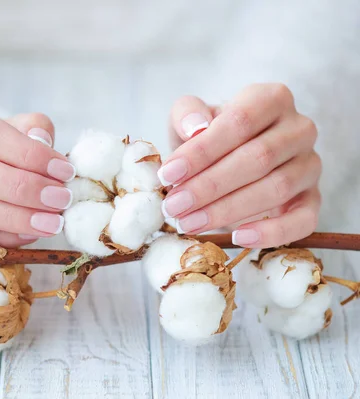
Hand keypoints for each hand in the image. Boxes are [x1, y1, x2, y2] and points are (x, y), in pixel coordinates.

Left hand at [161, 83, 320, 247]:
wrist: (228, 161)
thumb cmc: (209, 137)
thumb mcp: (189, 118)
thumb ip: (187, 113)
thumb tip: (196, 128)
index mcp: (271, 99)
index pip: (240, 121)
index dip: (202, 151)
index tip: (169, 174)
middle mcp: (299, 129)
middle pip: (258, 157)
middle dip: (209, 186)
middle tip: (174, 206)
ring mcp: (309, 165)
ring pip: (276, 188)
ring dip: (227, 210)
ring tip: (189, 222)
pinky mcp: (312, 199)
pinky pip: (303, 219)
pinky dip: (271, 232)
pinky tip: (238, 238)